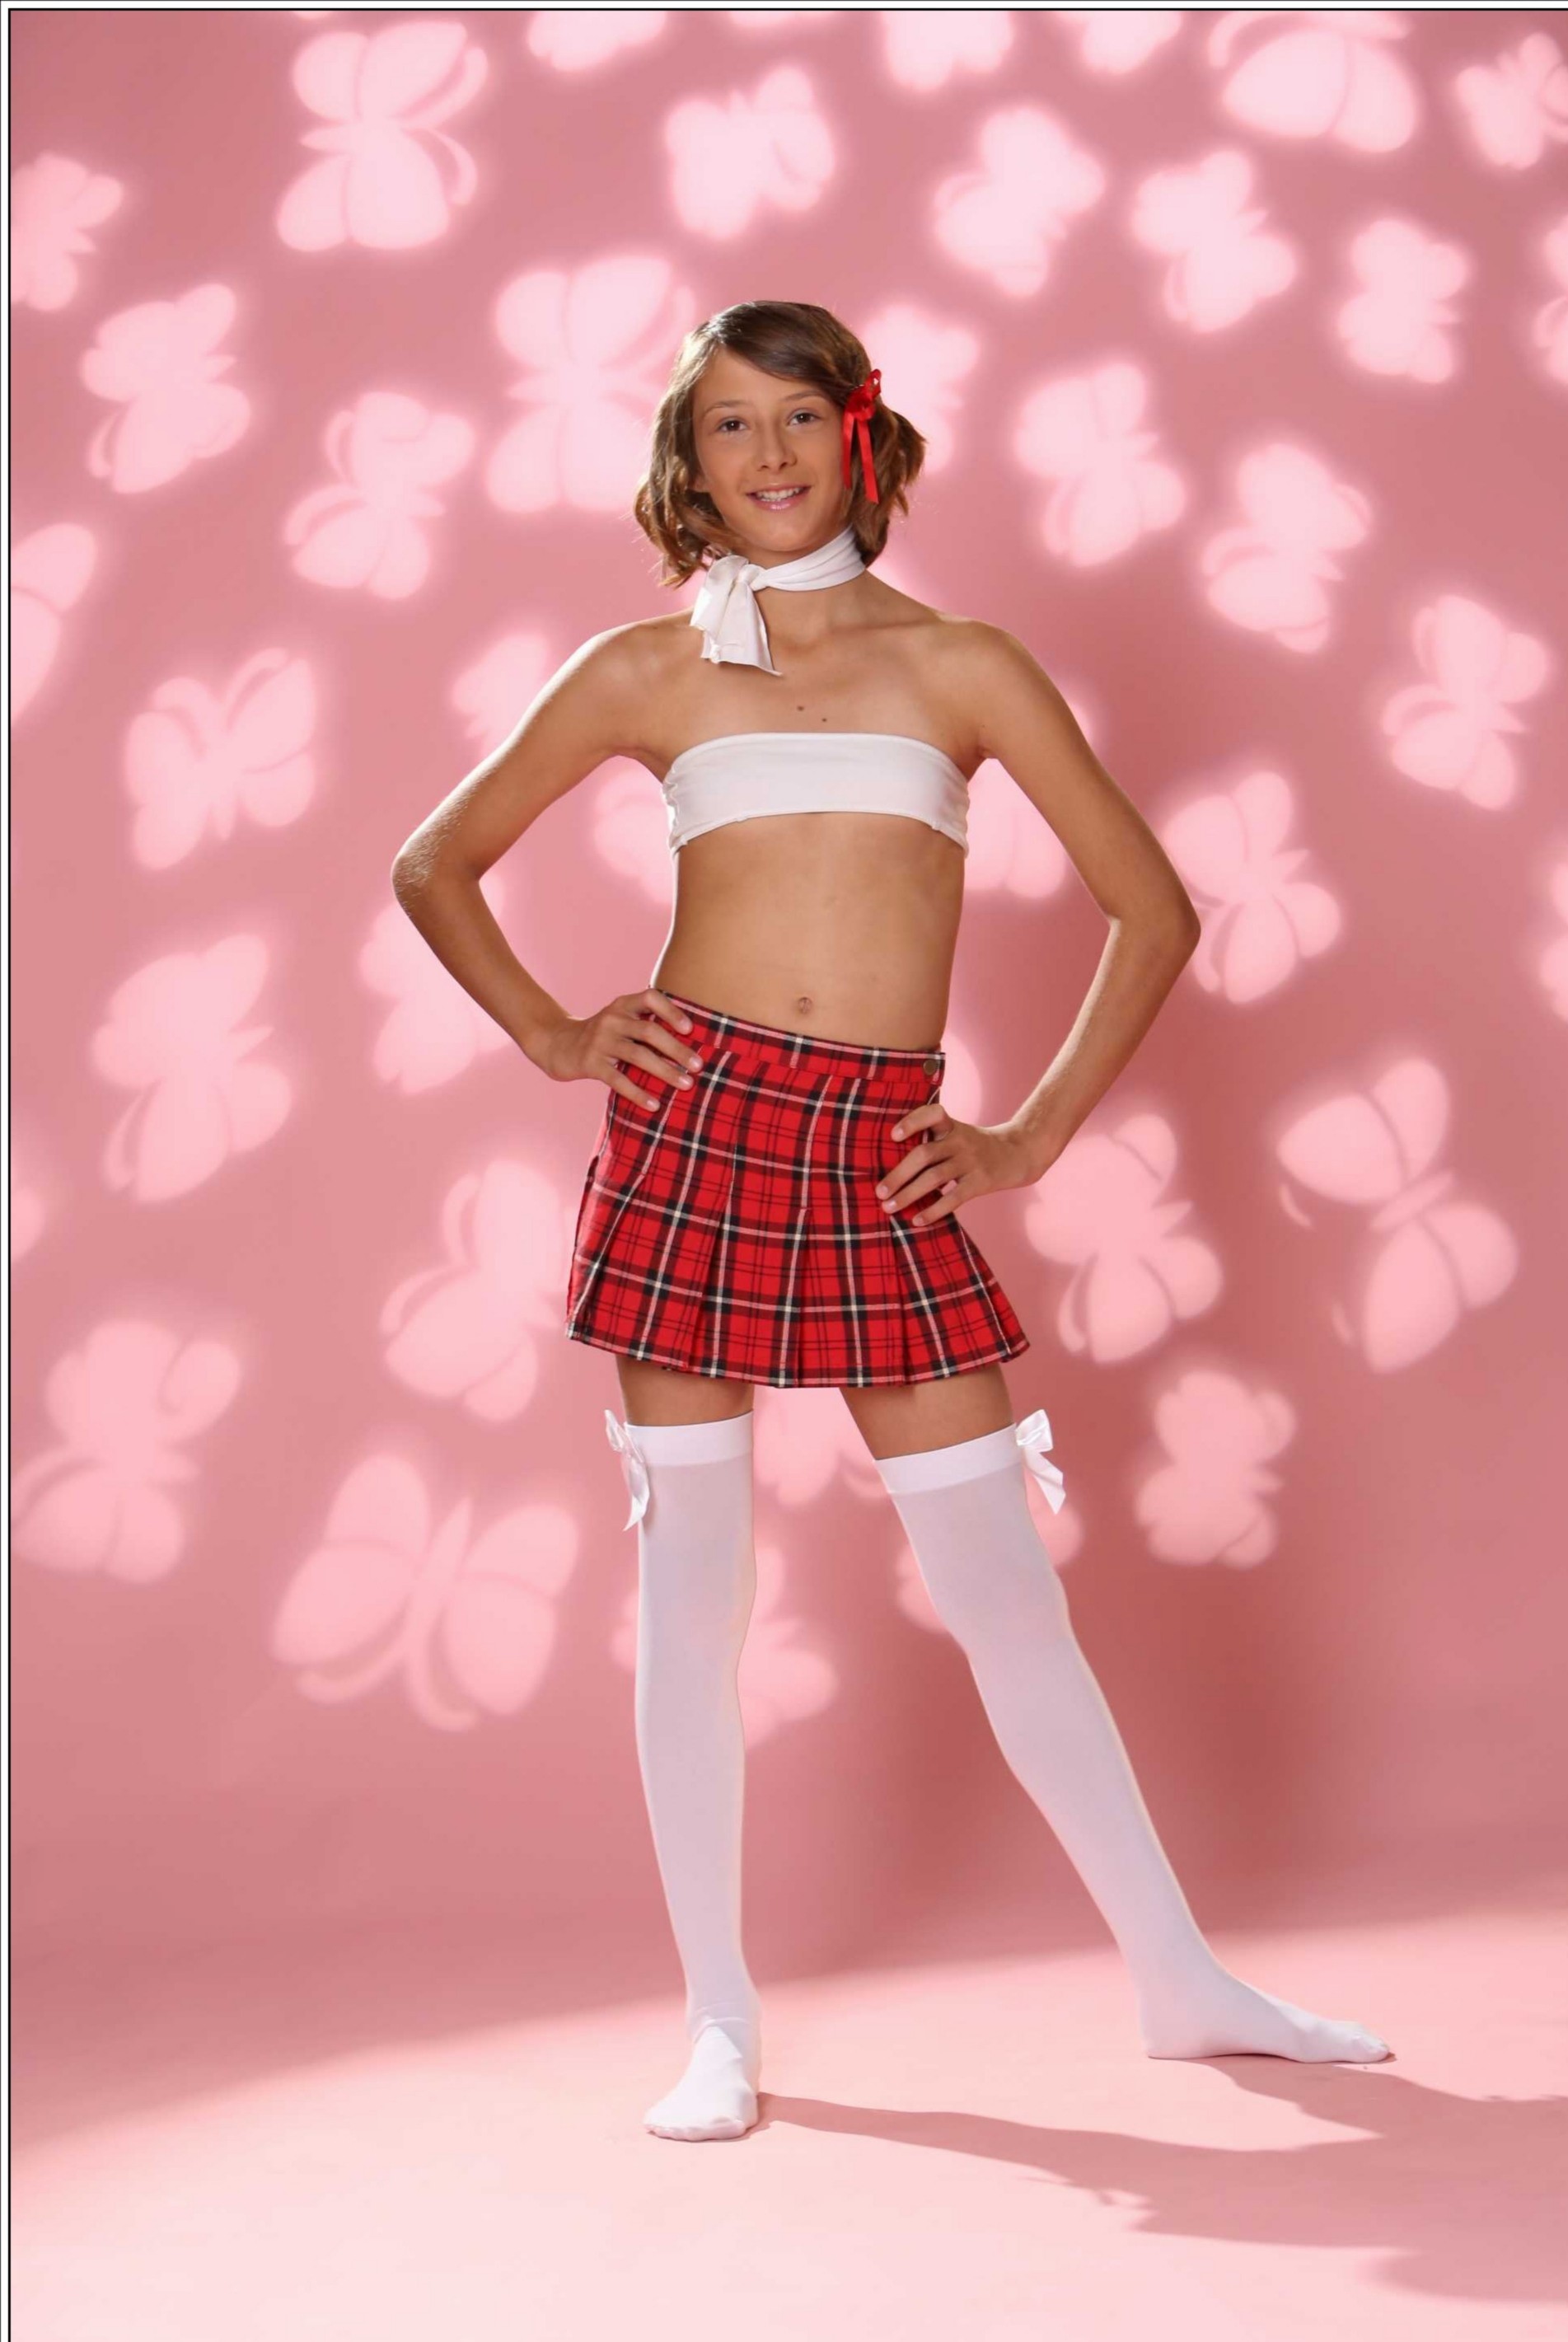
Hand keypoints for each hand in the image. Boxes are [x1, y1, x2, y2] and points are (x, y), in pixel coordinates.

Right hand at [532, 988, 704, 1109]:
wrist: (557, 1045)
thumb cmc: (602, 1037)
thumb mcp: (620, 1022)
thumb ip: (645, 1026)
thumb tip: (690, 1046)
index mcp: (622, 1006)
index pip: (650, 998)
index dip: (672, 1011)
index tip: (690, 1029)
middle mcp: (611, 1019)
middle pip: (650, 1031)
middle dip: (677, 1049)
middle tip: (698, 1066)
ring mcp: (599, 1041)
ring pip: (638, 1055)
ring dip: (665, 1071)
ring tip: (686, 1084)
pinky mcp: (590, 1063)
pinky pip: (618, 1080)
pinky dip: (638, 1093)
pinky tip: (655, 1105)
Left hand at [874, 1105, 1045, 1226]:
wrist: (1019, 1154)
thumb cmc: (978, 1147)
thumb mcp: (959, 1134)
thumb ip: (934, 1142)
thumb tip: (893, 1168)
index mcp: (951, 1126)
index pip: (932, 1114)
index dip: (912, 1122)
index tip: (894, 1136)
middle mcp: (960, 1141)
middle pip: (924, 1154)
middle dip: (898, 1174)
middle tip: (879, 1191)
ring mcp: (971, 1161)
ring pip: (934, 1178)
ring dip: (908, 1194)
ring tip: (889, 1207)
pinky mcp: (981, 1181)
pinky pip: (953, 1198)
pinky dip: (933, 1210)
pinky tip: (917, 1220)